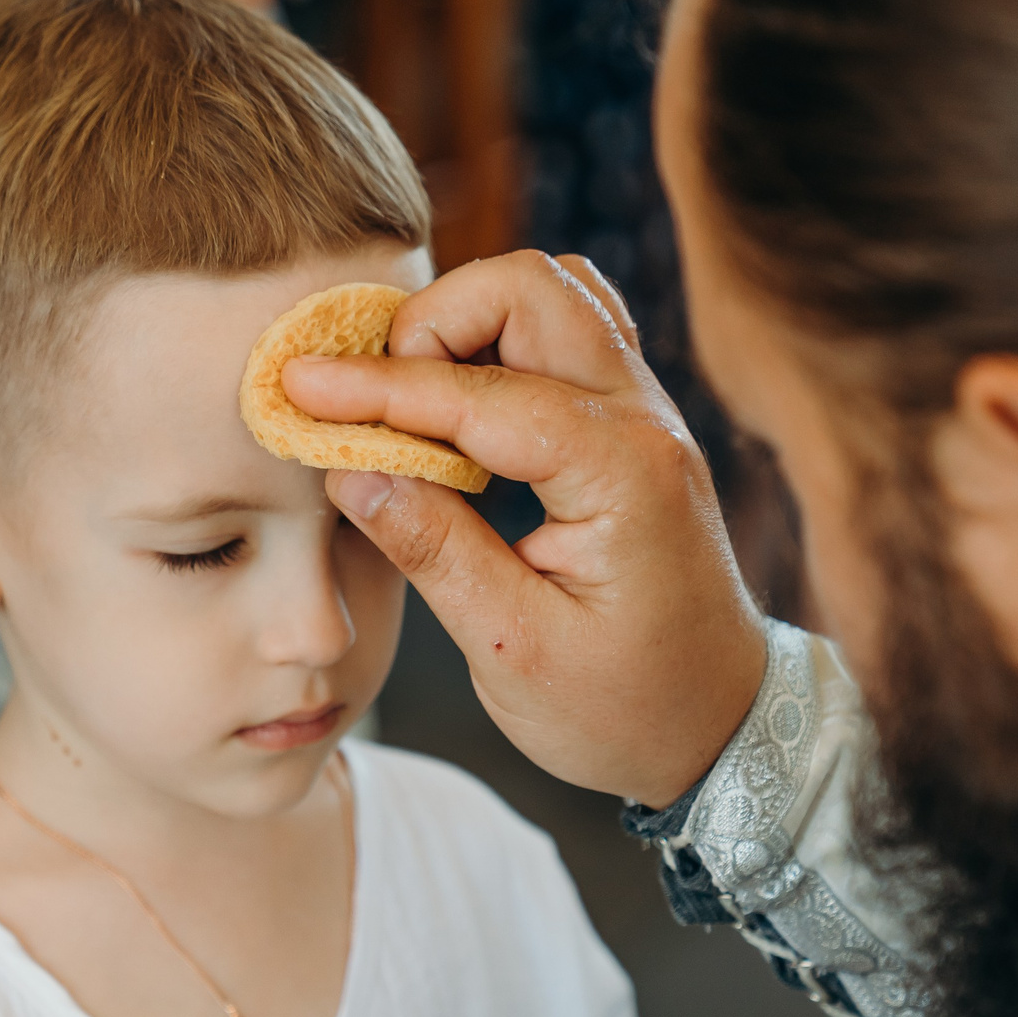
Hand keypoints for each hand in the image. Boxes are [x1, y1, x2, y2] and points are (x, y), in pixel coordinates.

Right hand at [282, 251, 768, 806]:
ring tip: (412, 402)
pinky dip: (500, 345)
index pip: (481, 395)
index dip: (378, 390)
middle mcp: (646, 422)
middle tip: (373, 400)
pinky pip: (568, 336)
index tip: (298, 387)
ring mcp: (648, 415)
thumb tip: (351, 469)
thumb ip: (433, 550)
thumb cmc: (625, 707)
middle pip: (533, 289)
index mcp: (622, 477)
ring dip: (469, 324)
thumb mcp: (513, 650)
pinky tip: (457, 409)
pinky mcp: (635, 426)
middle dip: (432, 324)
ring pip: (553, 296)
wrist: (720, 727)